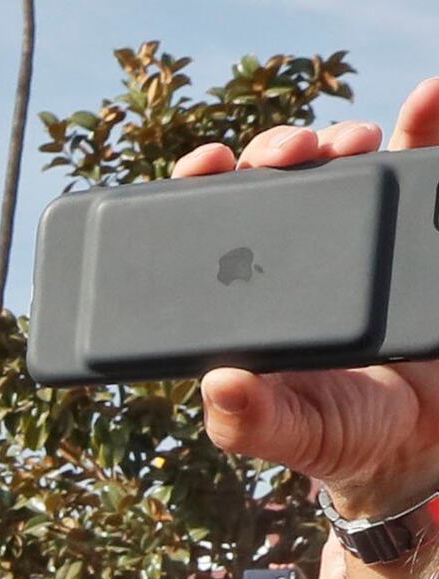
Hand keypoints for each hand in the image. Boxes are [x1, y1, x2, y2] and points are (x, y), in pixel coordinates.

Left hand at [185, 81, 438, 513]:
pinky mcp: (410, 234)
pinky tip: (428, 99)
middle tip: (293, 150)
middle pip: (274, 183)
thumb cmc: (339, 434)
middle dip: (277, 152)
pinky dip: (424, 128)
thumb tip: (217, 383)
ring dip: (343, 139)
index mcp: (246, 299)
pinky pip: (417, 169)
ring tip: (354, 139)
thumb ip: (250, 420)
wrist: (421, 438)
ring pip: (340, 168)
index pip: (210, 229)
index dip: (201, 188)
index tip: (210, 162)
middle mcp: (295, 259)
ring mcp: (354, 242)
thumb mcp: (292, 432)